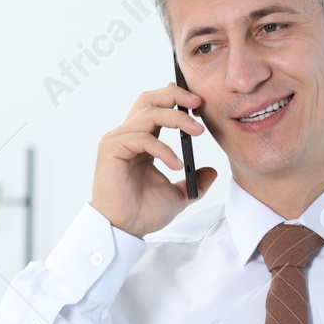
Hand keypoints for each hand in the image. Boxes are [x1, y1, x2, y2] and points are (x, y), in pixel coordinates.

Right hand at [90, 84, 219, 237]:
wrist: (125, 229)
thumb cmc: (143, 212)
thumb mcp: (178, 194)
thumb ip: (194, 180)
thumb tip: (211, 171)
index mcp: (141, 140)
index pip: (155, 107)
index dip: (174, 98)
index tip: (197, 102)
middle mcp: (127, 135)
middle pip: (149, 99)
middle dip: (175, 95)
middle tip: (198, 102)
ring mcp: (117, 140)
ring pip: (150, 114)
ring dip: (177, 119)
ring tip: (198, 132)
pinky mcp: (112, 149)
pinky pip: (143, 138)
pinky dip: (164, 149)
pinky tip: (176, 164)